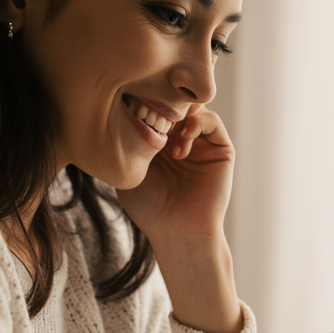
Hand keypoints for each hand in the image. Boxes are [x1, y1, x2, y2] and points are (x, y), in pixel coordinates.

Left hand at [117, 104, 242, 332]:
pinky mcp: (221, 150)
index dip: (145, 100)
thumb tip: (111, 113)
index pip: (156, 104)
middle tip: (148, 116)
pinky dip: (197, 124)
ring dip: (179, 115)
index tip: (131, 109)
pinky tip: (180, 147)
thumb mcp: (128, 170)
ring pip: (195, 106)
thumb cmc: (150, 208)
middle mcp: (183, 138)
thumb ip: (125, 142)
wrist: (178, 232)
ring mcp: (203, 143)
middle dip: (163, 103)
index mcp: (161, 140)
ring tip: (165, 139)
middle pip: (176, 101)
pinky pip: (212, 121)